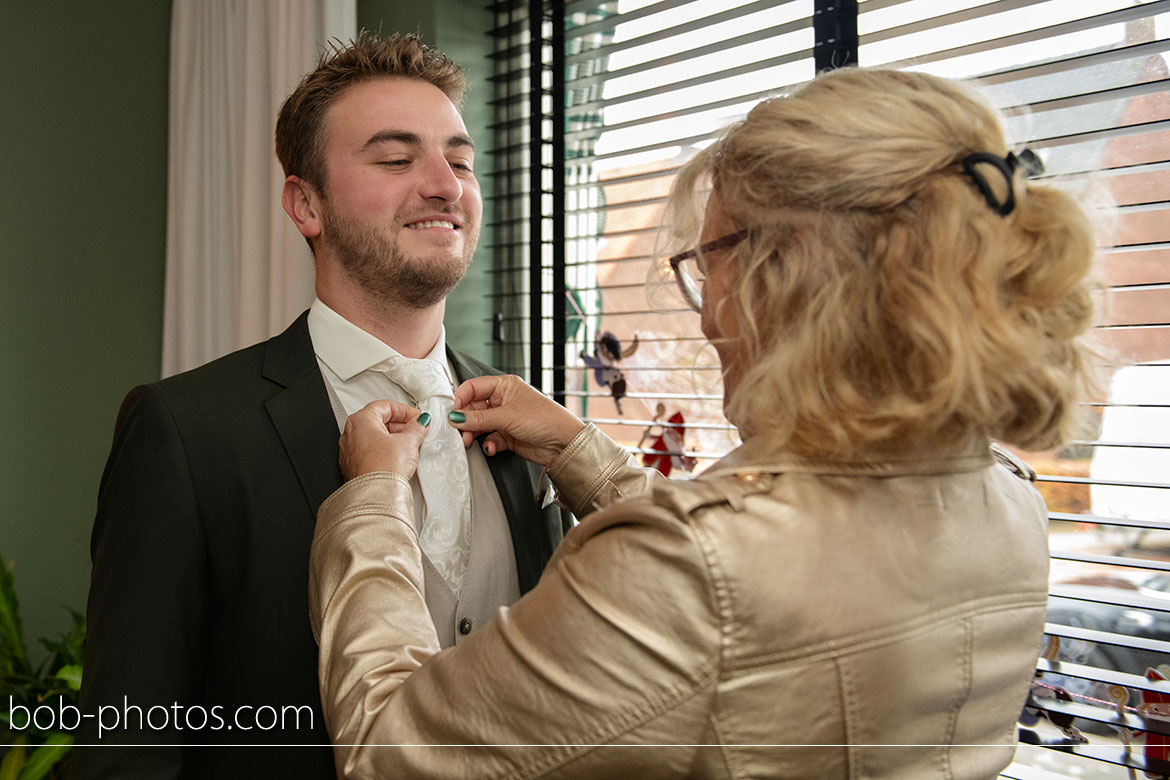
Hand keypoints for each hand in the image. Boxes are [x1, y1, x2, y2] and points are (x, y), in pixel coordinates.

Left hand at [339, 400, 430, 480]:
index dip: (405, 411)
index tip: (417, 418)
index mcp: (360, 421)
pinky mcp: (353, 466)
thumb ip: (417, 427)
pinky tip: (397, 458)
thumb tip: (420, 423)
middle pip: (378, 420)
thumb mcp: (408, 442)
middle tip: (415, 430)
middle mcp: (350, 434)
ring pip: (373, 437)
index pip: (386, 406)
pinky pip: (370, 452)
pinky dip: (383, 451)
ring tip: (408, 445)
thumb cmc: (383, 468)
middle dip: (399, 424)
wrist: (375, 495)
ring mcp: (349, 451)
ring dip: (392, 438)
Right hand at [449, 375, 585, 466]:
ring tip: (470, 440)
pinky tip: (491, 447)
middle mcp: (504, 400)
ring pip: (480, 425)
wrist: (564, 444)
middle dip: (466, 420)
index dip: (460, 398)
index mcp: (505, 386)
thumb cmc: (546, 420)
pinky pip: (489, 438)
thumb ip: (479, 419)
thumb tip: (456, 417)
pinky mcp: (508, 436)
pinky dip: (488, 444)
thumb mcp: (508, 416)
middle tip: (458, 430)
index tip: (452, 412)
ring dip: (473, 433)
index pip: (474, 387)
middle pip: (474, 407)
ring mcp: (506, 419)